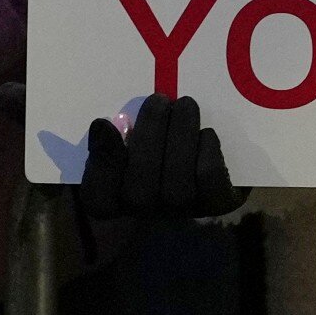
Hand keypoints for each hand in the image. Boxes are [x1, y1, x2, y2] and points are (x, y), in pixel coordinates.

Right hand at [78, 94, 247, 220]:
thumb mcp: (129, 140)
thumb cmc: (158, 149)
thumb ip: (114, 138)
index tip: (104, 123)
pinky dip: (208, 153)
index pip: (98, 199)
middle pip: (139, 194)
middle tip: (159, 100)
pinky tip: (205, 133)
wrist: (205, 172)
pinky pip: (209, 182)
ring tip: (185, 104)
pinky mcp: (216, 203)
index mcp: (118, 200)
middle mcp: (147, 215)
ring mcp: (182, 213)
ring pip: (177, 188)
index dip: (101, 164)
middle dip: (149, 139)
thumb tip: (105, 127)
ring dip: (181, 137)